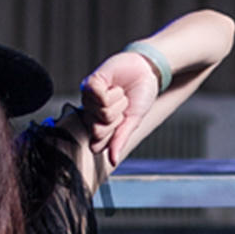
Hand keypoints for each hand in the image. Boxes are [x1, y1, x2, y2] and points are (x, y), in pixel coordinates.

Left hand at [79, 52, 162, 167]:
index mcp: (98, 126)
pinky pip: (98, 95)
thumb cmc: (139, 96)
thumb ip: (120, 140)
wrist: (146, 71)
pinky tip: (114, 85)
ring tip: (120, 93)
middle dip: (117, 118)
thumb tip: (113, 161)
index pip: (96, 145)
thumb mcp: (133, 122)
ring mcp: (88, 98)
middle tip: (122, 107)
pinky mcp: (90, 83)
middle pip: (97, 130)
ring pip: (100, 112)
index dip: (113, 135)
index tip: (122, 123)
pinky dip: (112, 92)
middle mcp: (89, 113)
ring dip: (118, 102)